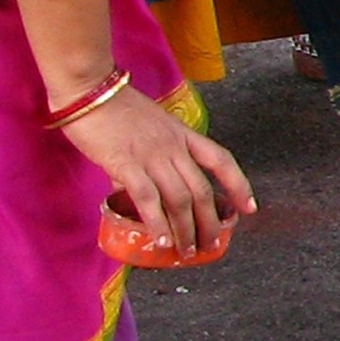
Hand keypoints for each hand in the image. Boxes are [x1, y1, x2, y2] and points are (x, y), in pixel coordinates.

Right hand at [62, 84, 255, 254]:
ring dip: (186, 230)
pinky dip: (157, 223)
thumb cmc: (114, 107)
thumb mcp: (147, 129)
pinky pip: (148, 199)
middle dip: (210, 222)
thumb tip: (140, 196)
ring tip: (187, 252)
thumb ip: (149, 161)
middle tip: (211, 245)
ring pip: (180, 199)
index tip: (249, 207)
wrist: (90, 88)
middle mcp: (173, 146)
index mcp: (183, 134)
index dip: (239, 185)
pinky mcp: (126, 163)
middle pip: (202, 190)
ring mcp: (152, 155)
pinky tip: (160, 241)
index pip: (221, 160)